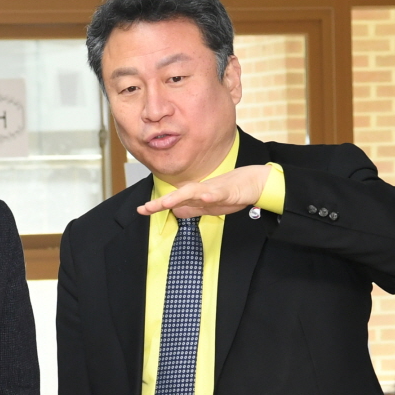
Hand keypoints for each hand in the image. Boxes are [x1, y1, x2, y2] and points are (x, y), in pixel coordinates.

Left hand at [137, 165, 270, 219]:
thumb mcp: (209, 206)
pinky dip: (211, 195)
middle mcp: (202, 191)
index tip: (140, 210)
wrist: (254, 182)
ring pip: (195, 192)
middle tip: (145, 208)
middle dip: (162, 202)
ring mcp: (215, 190)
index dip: (157, 205)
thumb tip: (175, 212)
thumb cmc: (232, 192)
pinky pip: (218, 193)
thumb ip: (192, 208)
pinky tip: (204, 198)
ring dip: (180, 197)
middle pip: (179, 195)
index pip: (174, 201)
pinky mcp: (229, 191)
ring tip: (166, 203)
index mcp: (197, 196)